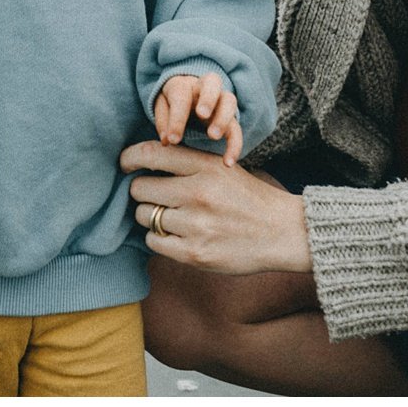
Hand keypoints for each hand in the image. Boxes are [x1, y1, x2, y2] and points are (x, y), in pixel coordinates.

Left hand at [119, 140, 314, 277]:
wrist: (282, 232)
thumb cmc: (247, 197)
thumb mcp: (222, 167)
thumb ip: (187, 162)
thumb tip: (142, 158)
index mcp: (206, 167)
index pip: (152, 153)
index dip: (129, 157)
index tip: (125, 164)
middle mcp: (198, 194)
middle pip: (140, 188)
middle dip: (142, 192)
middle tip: (155, 196)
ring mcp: (196, 225)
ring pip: (145, 216)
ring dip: (150, 216)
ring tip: (170, 216)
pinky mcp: (195, 254)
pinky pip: (153, 242)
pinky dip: (159, 239)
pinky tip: (176, 235)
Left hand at [154, 72, 242, 164]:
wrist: (187, 94)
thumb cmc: (172, 102)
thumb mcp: (162, 107)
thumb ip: (163, 121)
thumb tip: (166, 141)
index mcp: (183, 84)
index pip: (181, 96)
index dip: (177, 118)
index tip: (173, 140)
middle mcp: (204, 87)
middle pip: (212, 82)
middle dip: (208, 98)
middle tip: (202, 115)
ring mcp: (220, 100)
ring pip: (229, 101)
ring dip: (223, 118)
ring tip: (213, 137)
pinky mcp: (230, 116)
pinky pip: (236, 127)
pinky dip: (235, 144)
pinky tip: (228, 162)